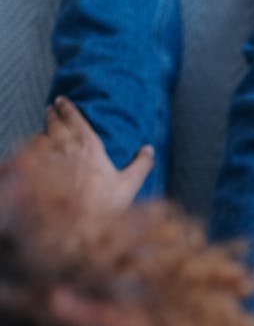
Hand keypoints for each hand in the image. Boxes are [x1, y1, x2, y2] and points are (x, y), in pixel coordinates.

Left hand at [13, 97, 153, 213]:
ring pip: (41, 136)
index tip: (62, 101)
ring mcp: (49, 160)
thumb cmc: (103, 206)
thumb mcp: (129, 185)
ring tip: (45, 130)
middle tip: (52, 108)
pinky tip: (37, 151)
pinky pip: (31, 153)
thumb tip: (150, 150)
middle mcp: (66, 147)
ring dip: (43, 131)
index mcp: (89, 146)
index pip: (75, 118)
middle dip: (52, 114)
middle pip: (53, 122)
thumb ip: (141, 165)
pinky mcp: (37, 174)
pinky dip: (35, 148)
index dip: (67, 107)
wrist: (76, 225)